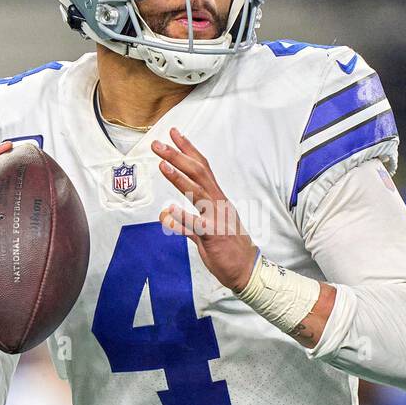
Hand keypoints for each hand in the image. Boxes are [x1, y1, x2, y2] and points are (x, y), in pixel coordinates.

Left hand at [154, 128, 256, 291]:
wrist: (247, 270)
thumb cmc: (228, 249)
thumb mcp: (205, 231)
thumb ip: (185, 222)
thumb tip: (167, 215)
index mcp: (217, 198)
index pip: (202, 167)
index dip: (188, 149)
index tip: (174, 134)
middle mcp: (218, 203)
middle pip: (198, 173)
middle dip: (177, 156)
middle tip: (158, 143)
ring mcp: (216, 219)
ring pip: (197, 193)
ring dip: (179, 178)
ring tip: (163, 164)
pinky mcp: (213, 237)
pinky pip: (196, 226)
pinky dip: (182, 218)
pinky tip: (168, 211)